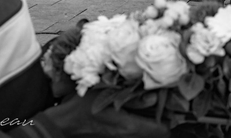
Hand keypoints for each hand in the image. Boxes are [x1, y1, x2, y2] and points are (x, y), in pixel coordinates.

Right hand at [43, 89, 169, 137]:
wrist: (62, 125)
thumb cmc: (81, 108)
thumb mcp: (105, 96)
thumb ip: (132, 98)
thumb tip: (154, 97)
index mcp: (130, 127)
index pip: (162, 130)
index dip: (168, 117)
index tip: (167, 104)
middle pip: (157, 133)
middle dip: (160, 119)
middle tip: (159, 104)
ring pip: (146, 134)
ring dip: (149, 122)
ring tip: (147, 107)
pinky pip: (135, 133)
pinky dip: (138, 125)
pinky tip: (132, 114)